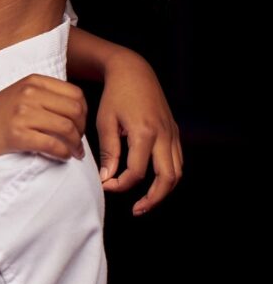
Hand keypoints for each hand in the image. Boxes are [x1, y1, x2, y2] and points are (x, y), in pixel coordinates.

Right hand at [0, 74, 86, 165]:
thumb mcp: (18, 95)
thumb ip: (43, 96)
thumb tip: (76, 110)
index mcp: (31, 81)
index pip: (75, 94)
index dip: (84, 112)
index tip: (79, 126)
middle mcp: (28, 93)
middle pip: (74, 111)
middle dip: (82, 130)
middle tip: (78, 143)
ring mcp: (21, 113)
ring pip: (66, 128)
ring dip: (75, 144)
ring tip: (74, 153)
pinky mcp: (16, 134)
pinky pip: (53, 144)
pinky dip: (63, 153)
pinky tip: (62, 157)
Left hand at [96, 50, 182, 214]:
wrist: (134, 72)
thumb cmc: (116, 95)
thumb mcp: (105, 121)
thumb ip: (109, 151)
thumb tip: (107, 177)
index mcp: (145, 133)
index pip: (136, 172)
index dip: (120, 184)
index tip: (105, 185)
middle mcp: (164, 135)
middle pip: (168, 178)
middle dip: (153, 199)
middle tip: (137, 210)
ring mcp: (172, 134)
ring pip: (178, 172)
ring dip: (164, 190)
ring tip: (145, 202)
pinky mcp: (174, 132)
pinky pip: (177, 160)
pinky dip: (168, 176)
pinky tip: (153, 182)